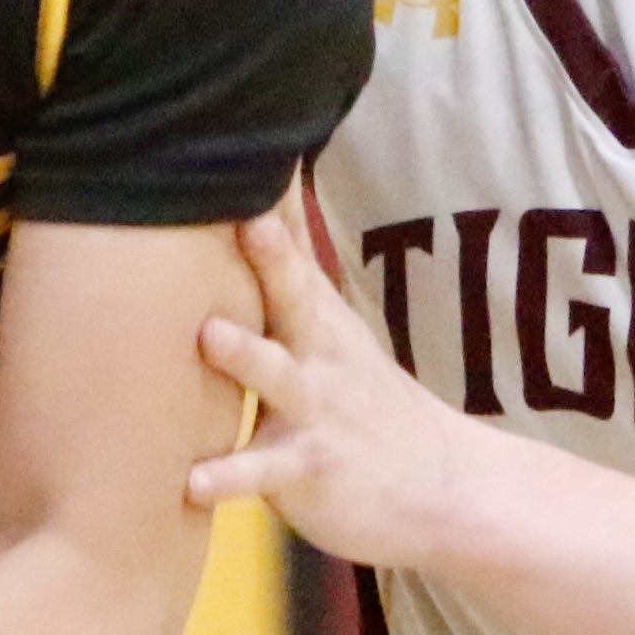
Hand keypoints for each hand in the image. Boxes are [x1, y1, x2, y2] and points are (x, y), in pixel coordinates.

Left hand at [181, 202, 482, 569]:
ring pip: (275, 377)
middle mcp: (316, 352)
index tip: (241, 146)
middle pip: (293, 294)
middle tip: (250, 219)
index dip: (272, 201)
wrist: (442, 488)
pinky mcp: (306, 470)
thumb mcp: (333, 326)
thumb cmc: (363, 400)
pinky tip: (192, 483)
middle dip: (272, 256)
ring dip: (245, 354)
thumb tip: (273, 186)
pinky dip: (228, 478)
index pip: (292, 246)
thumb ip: (292, 267)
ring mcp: (314, 409)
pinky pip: (261, 474)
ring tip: (209, 335)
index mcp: (316, 317)